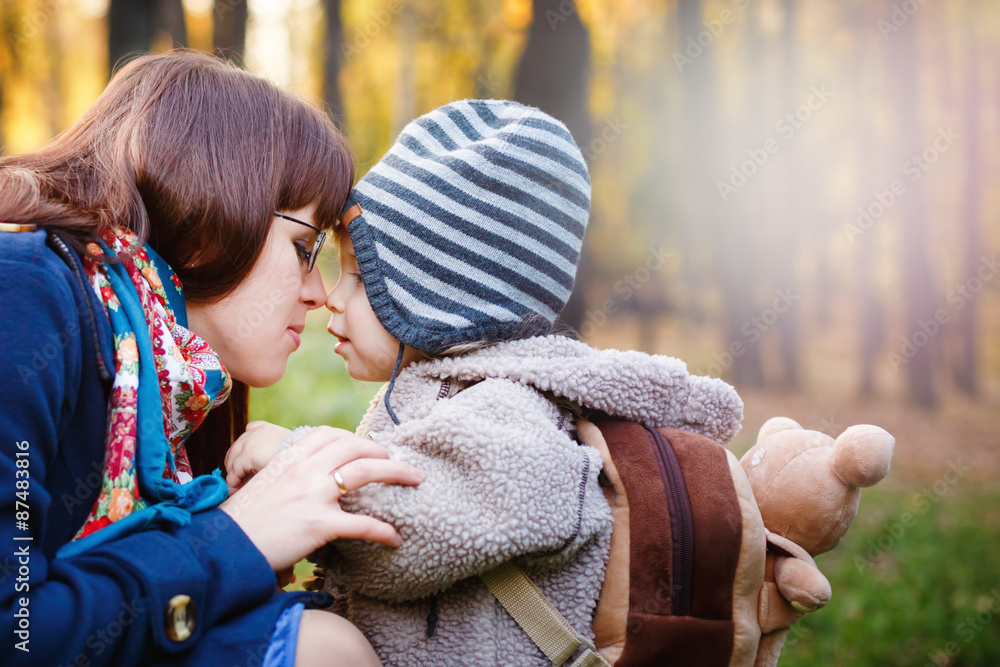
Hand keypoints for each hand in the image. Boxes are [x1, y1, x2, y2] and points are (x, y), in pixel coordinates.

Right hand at [220, 426, 422, 572]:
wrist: (222, 548)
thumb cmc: (241, 522)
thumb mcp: (262, 484)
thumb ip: (287, 474)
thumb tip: (307, 478)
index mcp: (290, 457)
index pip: (331, 435)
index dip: (356, 438)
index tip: (370, 446)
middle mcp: (304, 469)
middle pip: (356, 447)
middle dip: (385, 451)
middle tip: (401, 462)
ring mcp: (313, 494)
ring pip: (367, 472)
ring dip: (397, 473)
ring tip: (415, 480)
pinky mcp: (319, 525)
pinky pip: (362, 524)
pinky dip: (384, 531)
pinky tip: (396, 538)